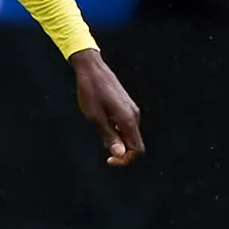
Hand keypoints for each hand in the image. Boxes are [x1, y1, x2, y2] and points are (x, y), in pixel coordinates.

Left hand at [71, 50, 144, 166]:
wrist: (92, 69)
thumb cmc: (90, 92)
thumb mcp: (95, 117)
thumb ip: (109, 136)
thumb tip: (119, 154)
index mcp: (128, 120)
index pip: (137, 149)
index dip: (124, 160)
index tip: (108, 159)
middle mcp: (134, 115)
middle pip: (134, 143)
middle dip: (120, 150)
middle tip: (101, 143)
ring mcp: (131, 109)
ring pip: (129, 134)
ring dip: (116, 139)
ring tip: (98, 126)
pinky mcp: (126, 105)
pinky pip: (125, 124)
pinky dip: (116, 129)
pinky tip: (100, 119)